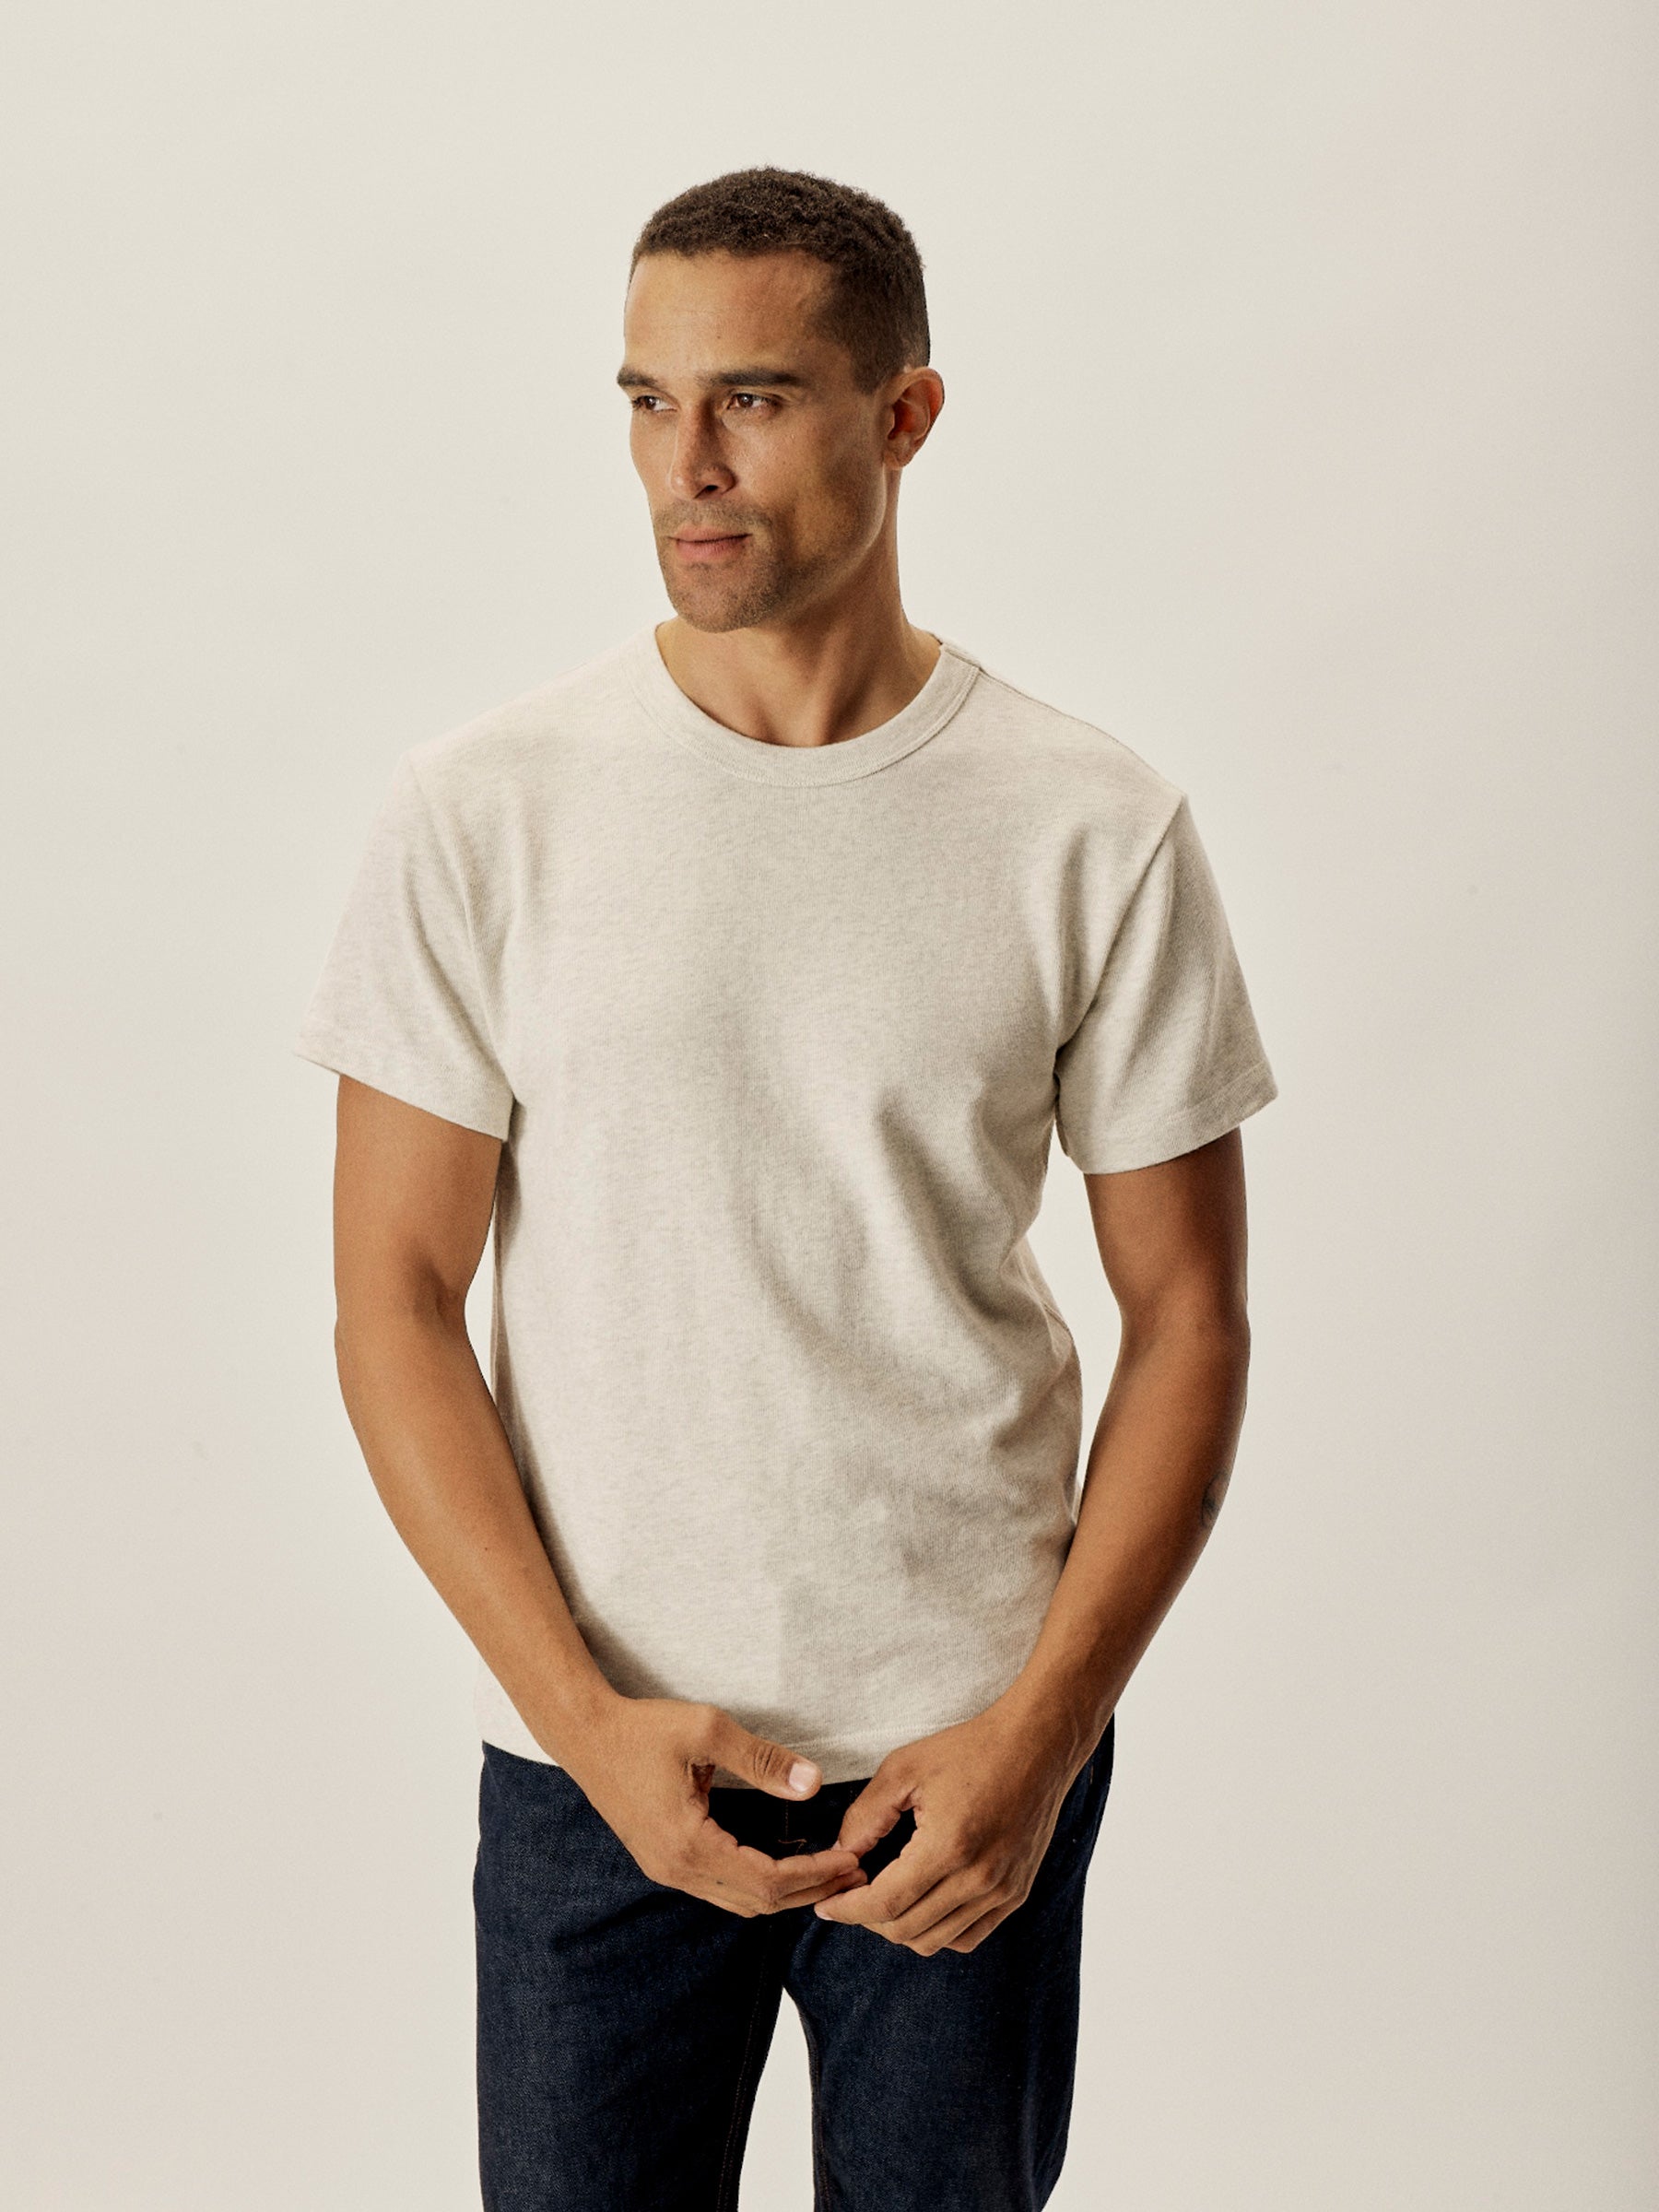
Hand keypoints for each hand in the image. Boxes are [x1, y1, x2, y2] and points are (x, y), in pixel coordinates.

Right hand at [560, 1693, 870, 1919]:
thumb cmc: (643, 1728)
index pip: (766, 1882)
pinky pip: (718, 1887)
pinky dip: (757, 1884)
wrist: (584, 1734)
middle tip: (853, 1870)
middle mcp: (676, 1869)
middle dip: (809, 1889)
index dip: (814, 1875)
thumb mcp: (707, 1730)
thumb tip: (813, 1783)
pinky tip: (781, 1864)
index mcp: (688, 1844)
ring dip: (784, 1891)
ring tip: (826, 1870)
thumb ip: (761, 1758)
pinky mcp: (662, 1860)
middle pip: (756, 1902)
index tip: (849, 1859)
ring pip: (737, 1901)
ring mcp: (666, 1869)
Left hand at [810, 1697, 1083, 1955]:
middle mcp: (978, 1879)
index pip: (886, 1904)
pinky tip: (921, 1902)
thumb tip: (841, 1854)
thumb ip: (866, 1815)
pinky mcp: (1014, 1894)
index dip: (848, 1910)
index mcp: (948, 1847)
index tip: (826, 1904)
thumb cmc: (970, 1749)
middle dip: (868, 1919)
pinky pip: (967, 1937)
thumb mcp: (905, 1768)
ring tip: (884, 1897)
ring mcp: (1001, 1891)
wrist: (1035, 1745)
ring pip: (936, 1941)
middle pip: (907, 1930)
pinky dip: (937, 1931)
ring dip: (901, 1927)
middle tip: (852, 1894)